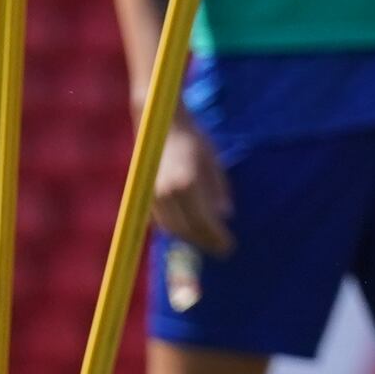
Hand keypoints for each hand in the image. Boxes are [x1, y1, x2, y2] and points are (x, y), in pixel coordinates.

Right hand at [146, 121, 234, 258]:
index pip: (204, 221)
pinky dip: (176, 229)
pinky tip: (190, 229)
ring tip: (208, 241)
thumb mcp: (214, 162)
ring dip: (190, 238)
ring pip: (172, 228)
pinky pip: (161, 221)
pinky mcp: (145, 194)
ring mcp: (153, 194)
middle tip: (222, 248)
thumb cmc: (193, 139)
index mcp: (188, 183)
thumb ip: (219, 190)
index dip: (217, 237)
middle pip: (187, 229)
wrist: (161, 125)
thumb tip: (224, 216)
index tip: (229, 247)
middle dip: (205, 242)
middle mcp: (168, 192)